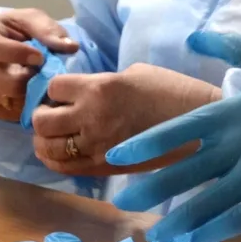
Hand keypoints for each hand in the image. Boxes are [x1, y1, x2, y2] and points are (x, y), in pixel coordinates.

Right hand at [0, 9, 78, 121]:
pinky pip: (13, 114)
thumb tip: (71, 47)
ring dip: (33, 93)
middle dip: (33, 79)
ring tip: (40, 79)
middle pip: (7, 84)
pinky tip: (34, 91)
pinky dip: (28, 105)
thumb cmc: (15, 29)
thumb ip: (48, 31)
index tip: (41, 57)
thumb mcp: (31, 20)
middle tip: (45, 70)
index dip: (19, 54)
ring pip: (13, 102)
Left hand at [31, 63, 221, 176]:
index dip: (56, 88)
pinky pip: (64, 167)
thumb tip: (83, 92)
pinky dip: (55, 159)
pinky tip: (63, 150)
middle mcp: (91, 118)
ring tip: (56, 133)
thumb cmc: (172, 91)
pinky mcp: (104, 168)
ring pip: (47, 148)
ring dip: (45, 139)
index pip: (53, 88)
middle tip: (55, 112)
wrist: (199, 125)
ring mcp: (96, 147)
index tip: (64, 91)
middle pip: (41, 121)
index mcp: (101, 88)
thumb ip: (103, 82)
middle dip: (43, 115)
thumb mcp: (135, 73)